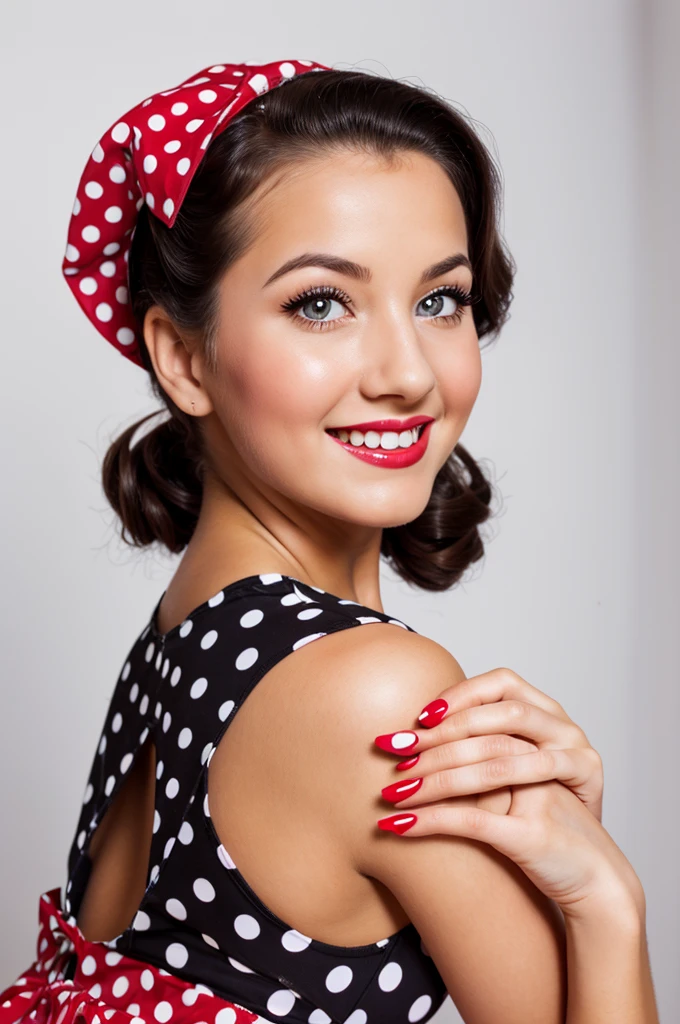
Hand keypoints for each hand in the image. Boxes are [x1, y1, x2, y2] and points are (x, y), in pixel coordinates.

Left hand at [373, 668, 641, 911]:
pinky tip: (397, 825)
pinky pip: (472, 822)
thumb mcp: (527, 778)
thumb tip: (439, 730)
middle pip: (487, 731)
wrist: (597, 882)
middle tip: (392, 751)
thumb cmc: (550, 825)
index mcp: (553, 728)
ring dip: (428, 781)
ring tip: (391, 791)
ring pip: (482, 772)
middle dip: (434, 741)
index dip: (459, 699)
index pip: (502, 692)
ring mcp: (547, 793)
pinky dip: (430, 820)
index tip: (419, 717)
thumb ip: (499, 747)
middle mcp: (556, 751)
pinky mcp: (534, 835)